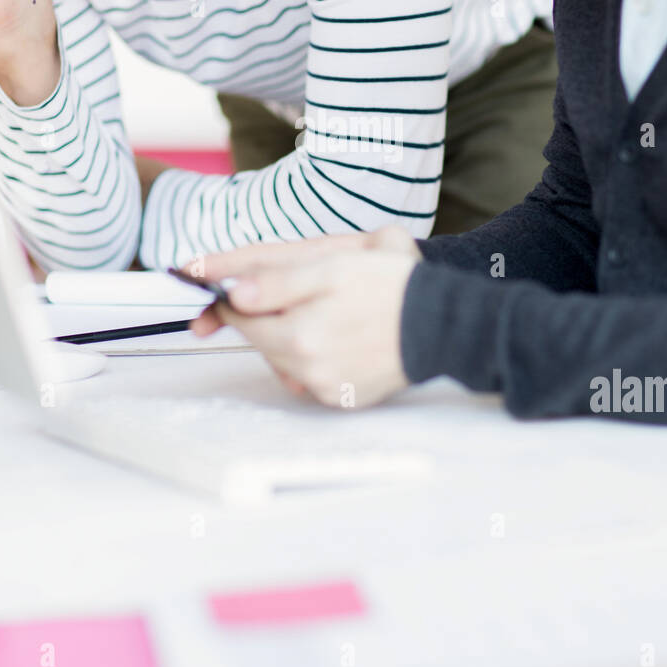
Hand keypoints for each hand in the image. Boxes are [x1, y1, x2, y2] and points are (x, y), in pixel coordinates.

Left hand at [188, 227, 421, 405]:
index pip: (243, 319)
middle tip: (269, 297)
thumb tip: (234, 295)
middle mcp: (308, 369)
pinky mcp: (343, 398)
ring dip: (286, 339)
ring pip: (285, 361)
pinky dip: (311, 359)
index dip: (229, 300)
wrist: (443, 324)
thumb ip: (278, 283)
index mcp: (299, 335)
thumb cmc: (391, 287)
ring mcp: (326, 388)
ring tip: (311, 314)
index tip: (222, 290)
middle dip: (260, 319)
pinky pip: (311, 378)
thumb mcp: (332, 267)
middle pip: (262, 343)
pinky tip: (332, 337)